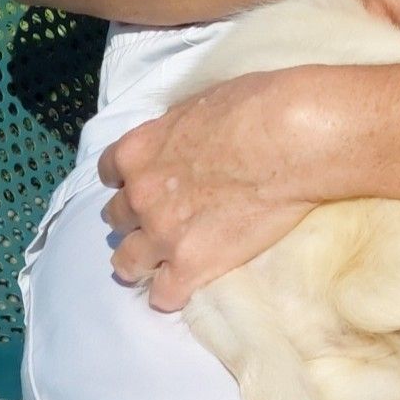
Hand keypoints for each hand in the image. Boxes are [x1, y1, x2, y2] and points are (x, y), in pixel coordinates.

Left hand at [99, 71, 315, 311]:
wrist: (289, 140)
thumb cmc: (255, 108)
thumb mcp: (198, 104)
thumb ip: (175, 131)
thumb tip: (180, 138)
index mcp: (138, 151)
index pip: (110, 172)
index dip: (127, 179)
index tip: (146, 183)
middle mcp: (141, 195)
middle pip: (117, 218)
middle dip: (135, 218)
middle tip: (161, 220)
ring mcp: (163, 234)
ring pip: (127, 262)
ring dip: (140, 260)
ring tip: (160, 263)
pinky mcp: (191, 265)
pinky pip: (163, 295)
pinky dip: (170, 293)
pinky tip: (184, 287)